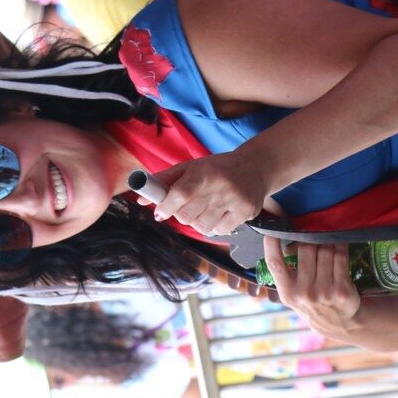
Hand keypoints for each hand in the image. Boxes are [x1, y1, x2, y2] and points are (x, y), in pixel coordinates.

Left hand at [151, 153, 268, 236]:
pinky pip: (219, 231)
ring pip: (202, 227)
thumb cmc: (217, 168)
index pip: (179, 195)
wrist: (256, 166)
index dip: (165, 206)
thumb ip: (165, 180)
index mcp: (204, 172)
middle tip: (187, 207)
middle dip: (181, 215)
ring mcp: (234, 201)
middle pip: (187, 216)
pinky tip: (219, 213)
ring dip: (197, 221)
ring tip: (205, 209)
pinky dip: (214, 226)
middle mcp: (220, 186)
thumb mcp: (192, 166)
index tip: (160, 211)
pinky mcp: (246, 212)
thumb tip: (141, 199)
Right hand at [262, 237, 360, 328]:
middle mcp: (304, 293)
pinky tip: (340, 242)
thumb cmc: (311, 300)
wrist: (338, 324)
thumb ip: (286, 271)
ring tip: (328, 237)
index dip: (271, 244)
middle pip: (306, 248)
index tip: (273, 229)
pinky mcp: (342, 290)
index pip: (275, 263)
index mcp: (286, 292)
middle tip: (314, 232)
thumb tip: (287, 241)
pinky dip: (340, 245)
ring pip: (325, 250)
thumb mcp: (292, 293)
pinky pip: (340, 256)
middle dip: (311, 237)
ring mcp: (324, 292)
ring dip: (328, 240)